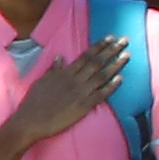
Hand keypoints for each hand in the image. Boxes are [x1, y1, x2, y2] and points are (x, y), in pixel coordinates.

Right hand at [6, 42, 124, 146]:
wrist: (31, 120)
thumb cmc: (34, 102)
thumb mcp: (42, 81)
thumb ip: (53, 70)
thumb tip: (60, 57)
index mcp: (65, 73)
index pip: (86, 56)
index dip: (99, 46)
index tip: (110, 38)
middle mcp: (74, 80)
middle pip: (97, 62)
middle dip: (112, 50)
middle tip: (124, 40)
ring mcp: (80, 93)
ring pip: (101, 76)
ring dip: (115, 65)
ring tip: (127, 55)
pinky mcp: (83, 106)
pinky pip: (100, 94)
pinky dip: (111, 86)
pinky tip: (120, 78)